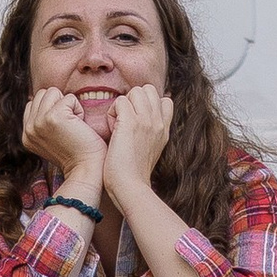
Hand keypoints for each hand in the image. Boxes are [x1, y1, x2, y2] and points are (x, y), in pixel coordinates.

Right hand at [23, 86, 106, 194]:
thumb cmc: (77, 153)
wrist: (86, 169)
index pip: (34, 102)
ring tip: (73, 125)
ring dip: (68, 105)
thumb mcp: (51, 138)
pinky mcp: (52, 117)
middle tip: (69, 127)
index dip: (53, 109)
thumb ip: (41, 121)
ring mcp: (38, 122)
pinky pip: (69, 97)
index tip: (62, 131)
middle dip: (59, 104)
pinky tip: (79, 126)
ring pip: (53, 92)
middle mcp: (29, 128)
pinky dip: (78, 109)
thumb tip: (37, 97)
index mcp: (26, 135)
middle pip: (43, 94)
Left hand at [102, 82, 173, 196]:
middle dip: (134, 99)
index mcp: (164, 129)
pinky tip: (112, 129)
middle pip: (149, 89)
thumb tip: (144, 122)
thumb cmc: (134, 173)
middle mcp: (158, 122)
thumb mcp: (152, 150)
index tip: (137, 120)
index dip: (148, 104)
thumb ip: (151, 134)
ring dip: (123, 104)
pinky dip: (112, 112)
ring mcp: (146, 121)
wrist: (130, 186)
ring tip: (118, 124)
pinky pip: (120, 101)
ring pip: (135, 91)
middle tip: (125, 120)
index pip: (164, 100)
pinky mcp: (130, 123)